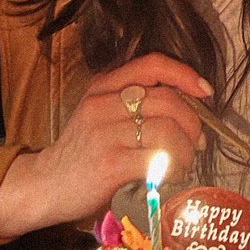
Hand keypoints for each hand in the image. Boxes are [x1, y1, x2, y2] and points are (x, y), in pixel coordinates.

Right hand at [0, 53, 211, 239]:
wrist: (44, 185)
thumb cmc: (82, 152)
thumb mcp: (100, 114)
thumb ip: (134, 105)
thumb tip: (189, 112)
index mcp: (104, 86)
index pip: (152, 65)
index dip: (185, 75)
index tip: (205, 91)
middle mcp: (103, 103)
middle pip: (168, 100)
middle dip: (193, 123)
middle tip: (195, 143)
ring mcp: (105, 133)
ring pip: (167, 130)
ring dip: (186, 150)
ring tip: (182, 163)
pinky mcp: (109, 163)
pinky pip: (158, 159)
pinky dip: (174, 169)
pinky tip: (169, 176)